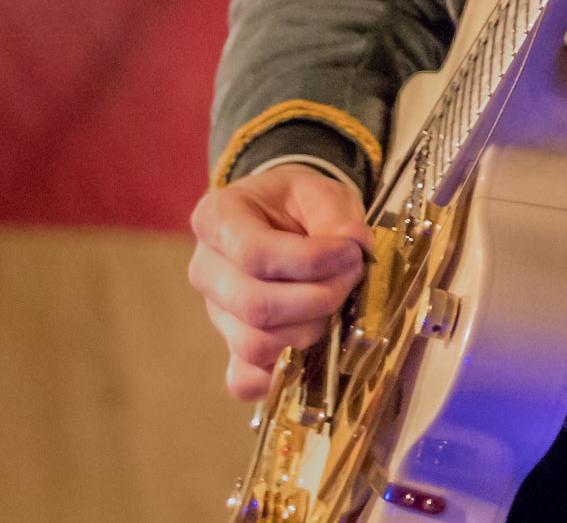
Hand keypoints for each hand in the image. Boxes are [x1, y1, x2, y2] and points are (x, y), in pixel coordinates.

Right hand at [189, 164, 372, 400]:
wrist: (286, 218)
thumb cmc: (301, 202)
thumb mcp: (321, 192)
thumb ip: (337, 215)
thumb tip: (353, 244)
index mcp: (217, 218)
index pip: (254, 254)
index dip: (310, 261)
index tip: (351, 253)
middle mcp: (206, 269)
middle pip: (255, 305)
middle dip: (317, 298)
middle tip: (352, 278)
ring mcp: (216, 313)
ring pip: (255, 344)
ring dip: (311, 329)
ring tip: (340, 300)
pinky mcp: (231, 348)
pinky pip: (245, 381)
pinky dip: (283, 373)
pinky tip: (316, 346)